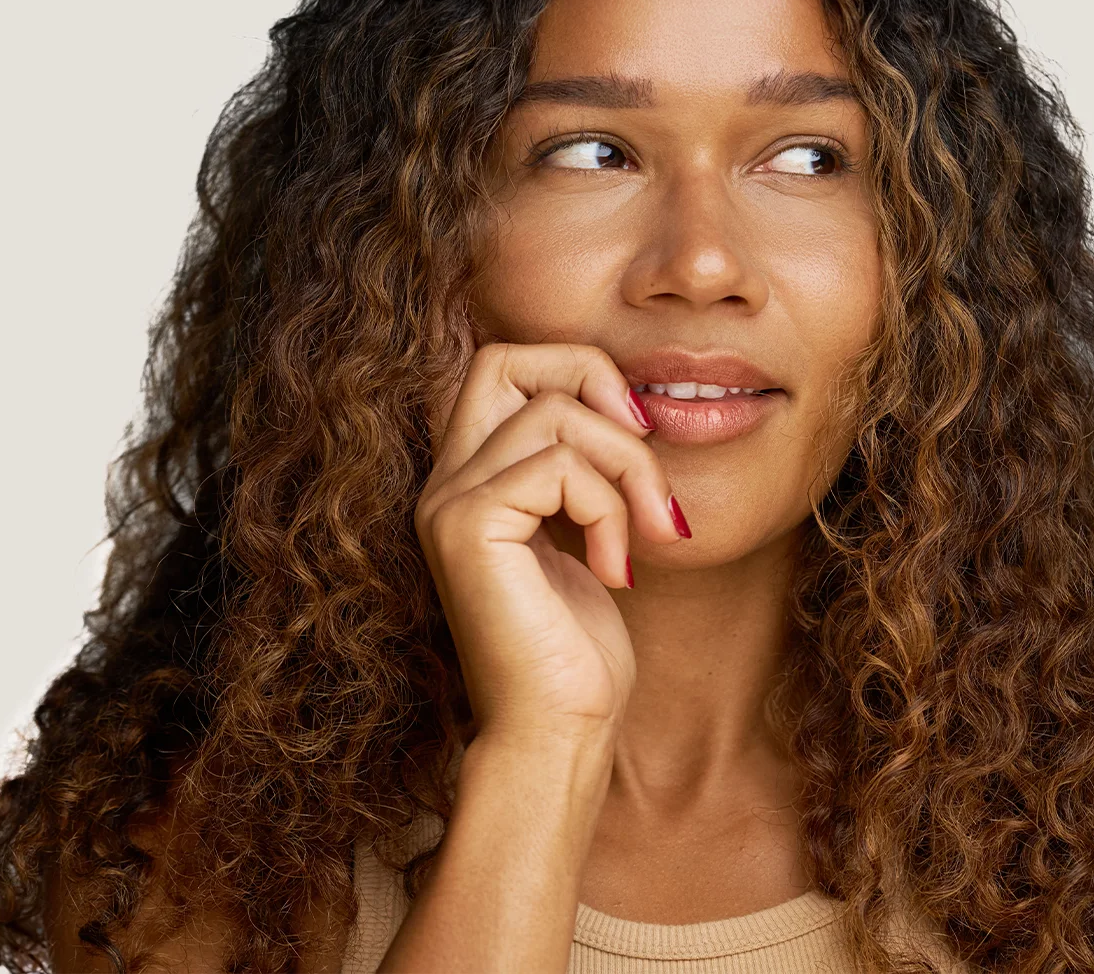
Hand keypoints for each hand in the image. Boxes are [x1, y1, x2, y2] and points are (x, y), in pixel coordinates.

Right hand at [414, 343, 684, 746]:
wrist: (558, 736)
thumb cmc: (579, 653)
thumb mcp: (586, 537)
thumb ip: (583, 472)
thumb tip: (631, 405)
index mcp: (470, 480)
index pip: (505, 365)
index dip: (579, 374)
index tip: (638, 434)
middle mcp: (445, 482)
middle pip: (507, 357)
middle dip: (592, 377)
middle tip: (643, 438)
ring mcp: (449, 502)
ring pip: (555, 413)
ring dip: (628, 465)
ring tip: (648, 533)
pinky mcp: (468, 527)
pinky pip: (560, 466)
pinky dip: (610, 508)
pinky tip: (616, 569)